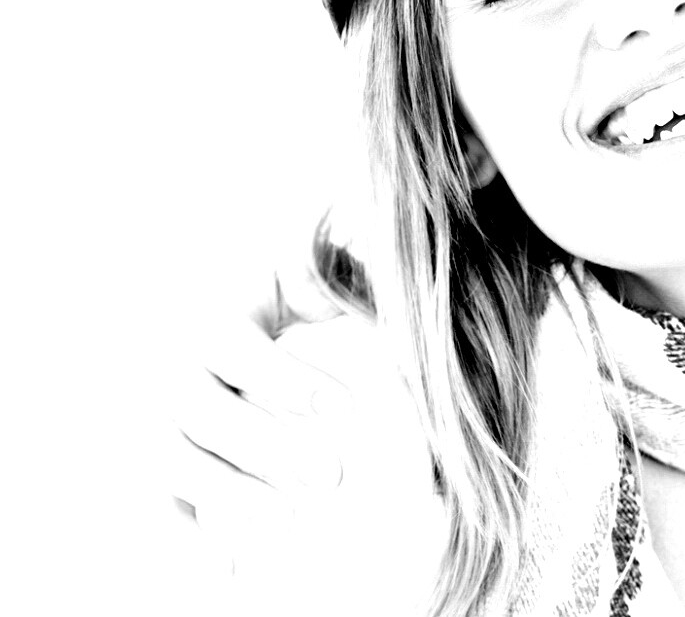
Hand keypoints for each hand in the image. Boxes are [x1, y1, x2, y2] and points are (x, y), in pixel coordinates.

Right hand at [167, 220, 351, 576]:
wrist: (214, 310)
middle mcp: (170, 363)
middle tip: (334, 476)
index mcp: (211, 310)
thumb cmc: (281, 286)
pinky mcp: (156, 459)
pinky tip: (226, 573)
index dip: (280, 379)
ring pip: (173, 460)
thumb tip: (392, 249)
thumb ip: (347, 260)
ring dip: (228, 492)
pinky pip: (157, 503)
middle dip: (265, 446)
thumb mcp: (309, 269)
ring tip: (290, 519)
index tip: (343, 410)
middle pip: (200, 411)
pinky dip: (185, 539)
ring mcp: (153, 414)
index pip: (230, 344)